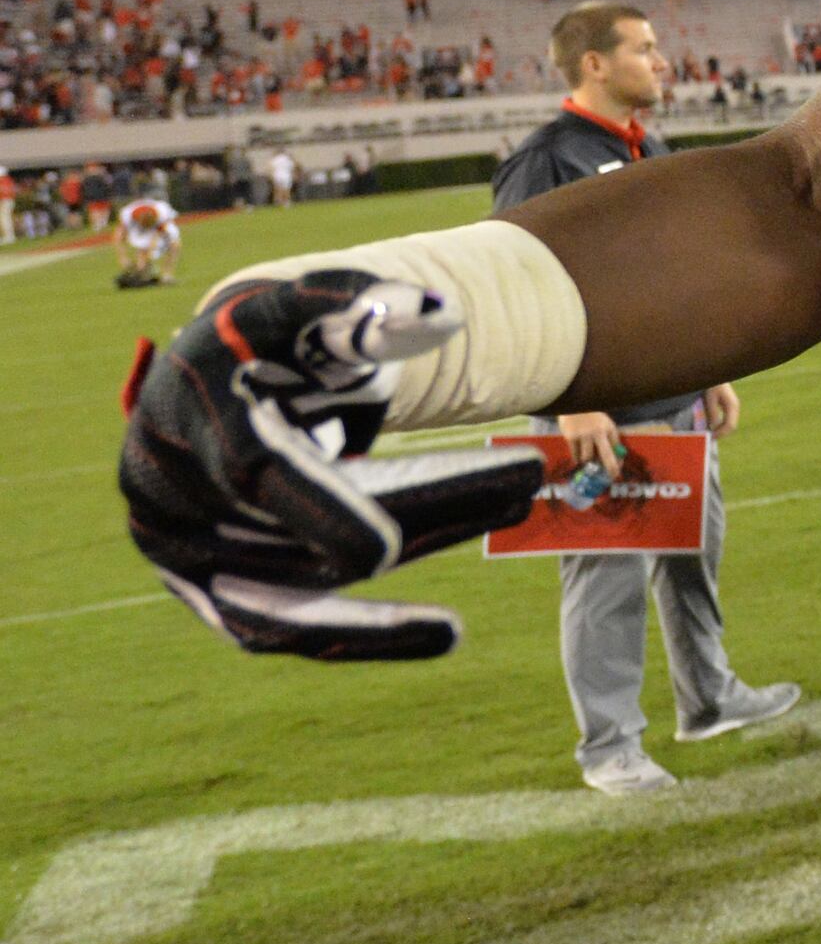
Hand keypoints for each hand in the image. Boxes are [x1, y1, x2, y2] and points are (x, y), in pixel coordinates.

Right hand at [117, 272, 545, 660]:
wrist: (207, 383)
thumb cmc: (264, 338)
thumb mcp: (305, 306)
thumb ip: (364, 306)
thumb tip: (442, 314)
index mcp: (194, 418)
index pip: (257, 477)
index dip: (321, 515)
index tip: (386, 550)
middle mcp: (176, 493)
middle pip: (304, 538)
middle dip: (421, 515)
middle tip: (522, 486)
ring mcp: (183, 550)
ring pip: (302, 594)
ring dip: (406, 572)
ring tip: (509, 528)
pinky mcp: (205, 587)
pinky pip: (281, 631)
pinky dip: (360, 637)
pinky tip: (444, 634)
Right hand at [558, 410, 626, 474]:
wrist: (574, 406)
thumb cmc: (593, 419)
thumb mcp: (606, 425)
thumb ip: (611, 441)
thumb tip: (616, 461)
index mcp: (608, 428)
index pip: (616, 448)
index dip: (617, 462)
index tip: (616, 473)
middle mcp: (597, 432)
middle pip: (606, 455)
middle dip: (610, 468)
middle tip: (612, 477)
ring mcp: (583, 435)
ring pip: (587, 458)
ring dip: (588, 461)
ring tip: (587, 456)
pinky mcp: (571, 437)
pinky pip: (576, 455)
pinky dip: (578, 458)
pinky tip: (578, 452)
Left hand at [701, 385, 740, 435]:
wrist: (715, 375)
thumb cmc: (712, 385)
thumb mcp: (710, 399)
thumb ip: (712, 413)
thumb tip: (713, 427)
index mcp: (732, 406)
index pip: (730, 425)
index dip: (721, 433)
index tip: (711, 437)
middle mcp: (735, 407)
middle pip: (732, 426)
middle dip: (722, 433)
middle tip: (710, 437)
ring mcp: (734, 407)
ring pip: (730, 424)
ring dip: (721, 430)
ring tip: (711, 432)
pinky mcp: (730, 406)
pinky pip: (728, 419)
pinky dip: (721, 425)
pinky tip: (713, 425)